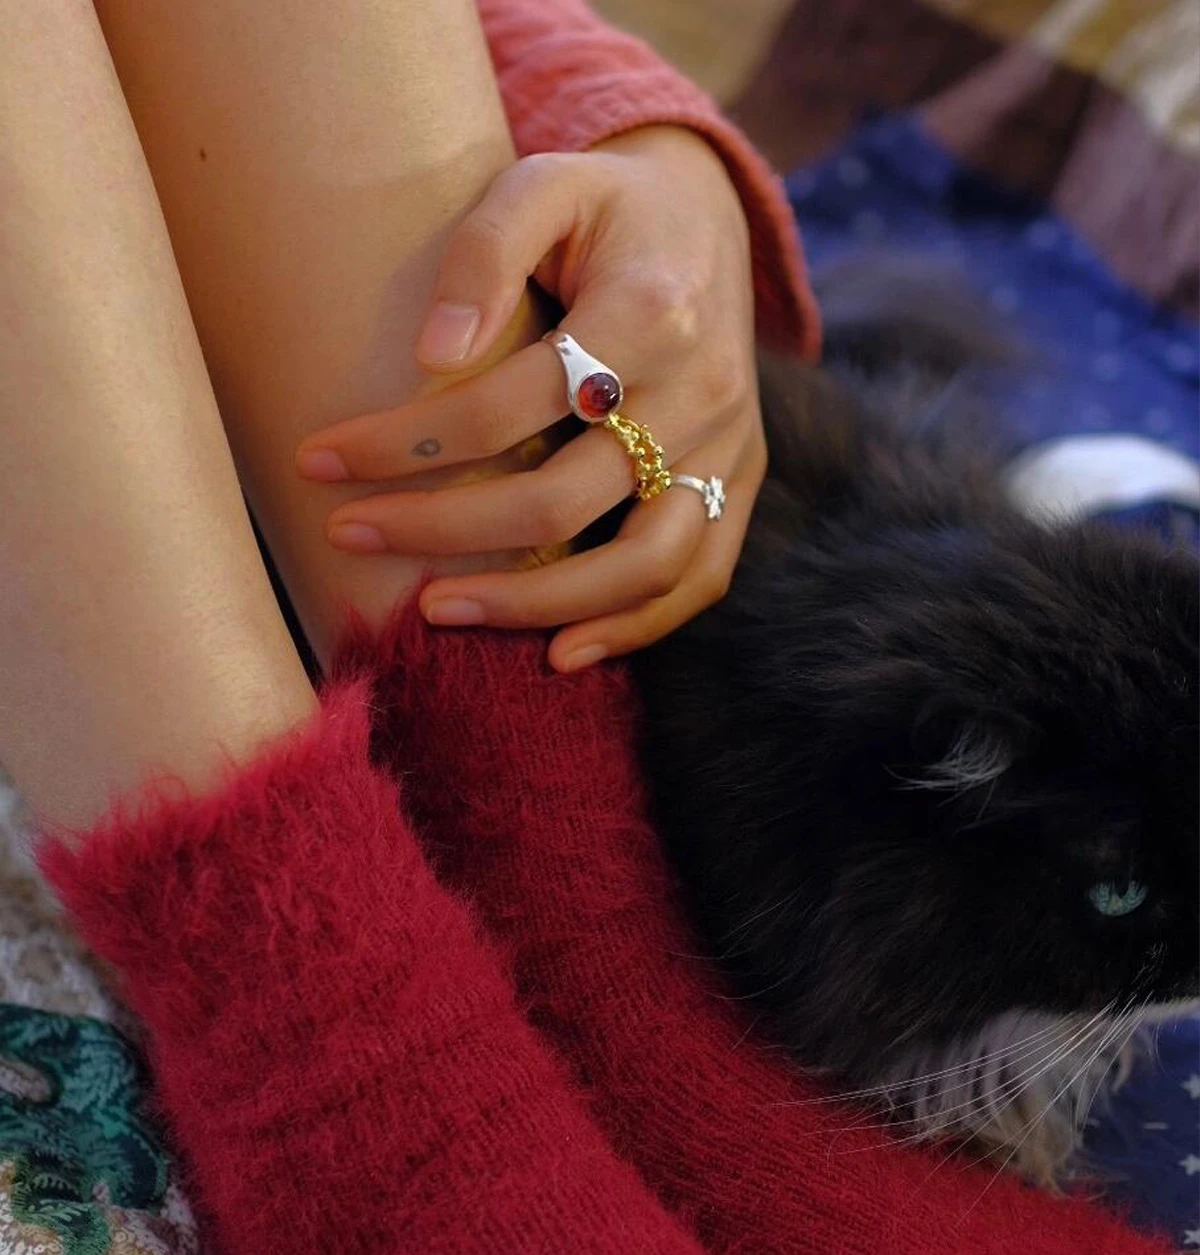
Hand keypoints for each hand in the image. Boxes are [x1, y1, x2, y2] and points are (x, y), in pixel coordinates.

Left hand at [296, 125, 765, 671]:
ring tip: (438, 613)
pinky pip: (698, 577)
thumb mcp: (543, 183)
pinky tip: (559, 652)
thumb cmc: (604, 208)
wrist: (710, 220)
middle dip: (442, 530)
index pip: (505, 404)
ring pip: (639, 563)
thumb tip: (430, 355)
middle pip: (562, 498)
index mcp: (647, 310)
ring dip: (531, 602)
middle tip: (350, 534)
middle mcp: (699, 391)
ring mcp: (726, 448)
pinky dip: (633, 627)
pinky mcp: (737, 483)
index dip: (405, 444)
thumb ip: (484, 252)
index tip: (317, 459)